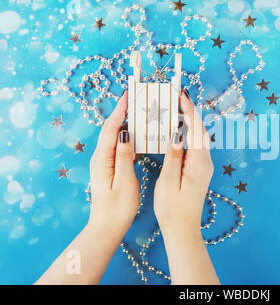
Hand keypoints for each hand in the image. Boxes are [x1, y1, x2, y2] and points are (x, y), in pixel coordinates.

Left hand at [88, 91, 138, 235]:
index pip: (111, 128)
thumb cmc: (117, 208)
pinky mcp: (108, 167)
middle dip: (122, 111)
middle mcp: (100, 157)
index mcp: (103, 159)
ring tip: (138, 111)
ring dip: (125, 122)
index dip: (120, 110)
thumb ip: (124, 156)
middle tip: (135, 98)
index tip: (129, 95)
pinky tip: (136, 134)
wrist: (106, 226)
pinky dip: (126, 135)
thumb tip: (125, 133)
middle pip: (111, 128)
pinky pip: (117, 145)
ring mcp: (103, 162)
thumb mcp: (124, 181)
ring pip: (114, 136)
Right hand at [154, 91, 212, 235]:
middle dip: (189, 111)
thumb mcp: (168, 182)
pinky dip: (187, 133)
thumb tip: (176, 134)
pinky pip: (195, 145)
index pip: (195, 129)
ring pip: (198, 137)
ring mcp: (204, 166)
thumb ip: (173, 156)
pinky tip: (177, 130)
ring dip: (188, 121)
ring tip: (175, 108)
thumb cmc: (173, 209)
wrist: (183, 229)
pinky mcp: (199, 170)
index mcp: (198, 162)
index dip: (188, 109)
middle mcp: (205, 162)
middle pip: (199, 130)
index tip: (181, 94)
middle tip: (176, 96)